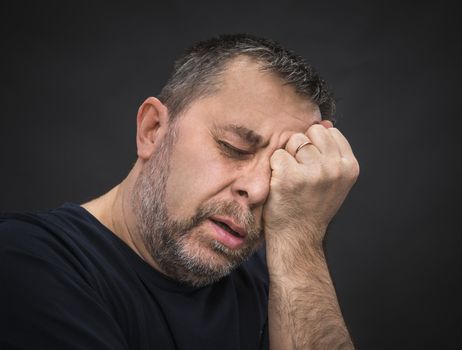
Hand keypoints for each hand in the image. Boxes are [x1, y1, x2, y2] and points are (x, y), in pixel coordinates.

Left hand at [263, 121, 358, 268]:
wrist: (297, 236)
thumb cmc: (311, 206)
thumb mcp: (334, 180)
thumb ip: (332, 152)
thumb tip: (325, 122)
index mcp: (349, 166)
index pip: (330, 132)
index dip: (317, 147)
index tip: (314, 169)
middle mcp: (335, 168)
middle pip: (312, 132)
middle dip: (303, 147)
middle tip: (301, 173)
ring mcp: (313, 172)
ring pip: (294, 140)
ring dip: (289, 157)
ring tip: (292, 179)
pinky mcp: (290, 176)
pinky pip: (278, 154)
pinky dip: (275, 166)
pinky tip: (280, 184)